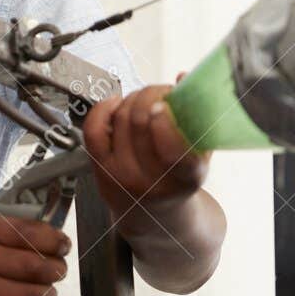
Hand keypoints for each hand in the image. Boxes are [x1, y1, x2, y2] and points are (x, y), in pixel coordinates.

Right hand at [0, 212, 69, 295]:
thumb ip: (12, 230)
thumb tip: (55, 237)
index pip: (30, 233)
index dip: (55, 240)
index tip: (64, 245)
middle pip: (36, 265)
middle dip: (57, 269)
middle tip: (59, 271)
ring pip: (34, 294)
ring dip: (50, 295)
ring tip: (47, 293)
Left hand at [83, 73, 210, 216]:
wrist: (154, 217)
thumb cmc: (180, 178)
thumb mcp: (200, 155)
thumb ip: (198, 118)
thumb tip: (181, 77)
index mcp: (185, 178)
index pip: (174, 150)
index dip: (166, 118)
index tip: (169, 100)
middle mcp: (150, 181)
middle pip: (141, 120)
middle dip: (152, 94)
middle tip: (161, 91)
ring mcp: (121, 176)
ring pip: (121, 118)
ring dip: (134, 98)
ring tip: (145, 101)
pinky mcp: (100, 170)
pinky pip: (94, 129)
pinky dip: (104, 108)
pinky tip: (117, 103)